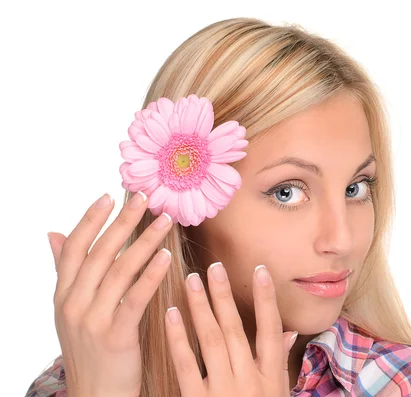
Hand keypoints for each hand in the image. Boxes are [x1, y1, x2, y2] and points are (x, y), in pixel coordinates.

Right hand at [48, 192, 172, 396]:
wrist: (95, 396)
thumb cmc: (89, 349)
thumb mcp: (70, 310)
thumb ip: (66, 272)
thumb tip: (54, 234)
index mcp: (63, 295)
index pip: (74, 249)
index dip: (90, 220)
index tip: (108, 196)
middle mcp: (74, 303)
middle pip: (99, 254)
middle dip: (122, 222)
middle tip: (143, 198)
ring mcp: (93, 320)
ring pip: (120, 271)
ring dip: (144, 242)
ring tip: (164, 221)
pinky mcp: (116, 336)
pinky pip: (135, 298)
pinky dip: (151, 275)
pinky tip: (166, 257)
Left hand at [165, 262, 298, 396]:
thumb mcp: (277, 395)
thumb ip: (281, 364)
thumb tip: (290, 333)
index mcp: (270, 377)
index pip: (271, 330)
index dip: (266, 299)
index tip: (260, 270)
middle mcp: (248, 380)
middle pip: (235, 330)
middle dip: (224, 295)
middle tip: (215, 266)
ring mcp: (222, 391)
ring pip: (211, 340)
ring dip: (201, 306)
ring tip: (192, 280)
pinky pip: (185, 365)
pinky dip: (177, 338)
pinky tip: (171, 314)